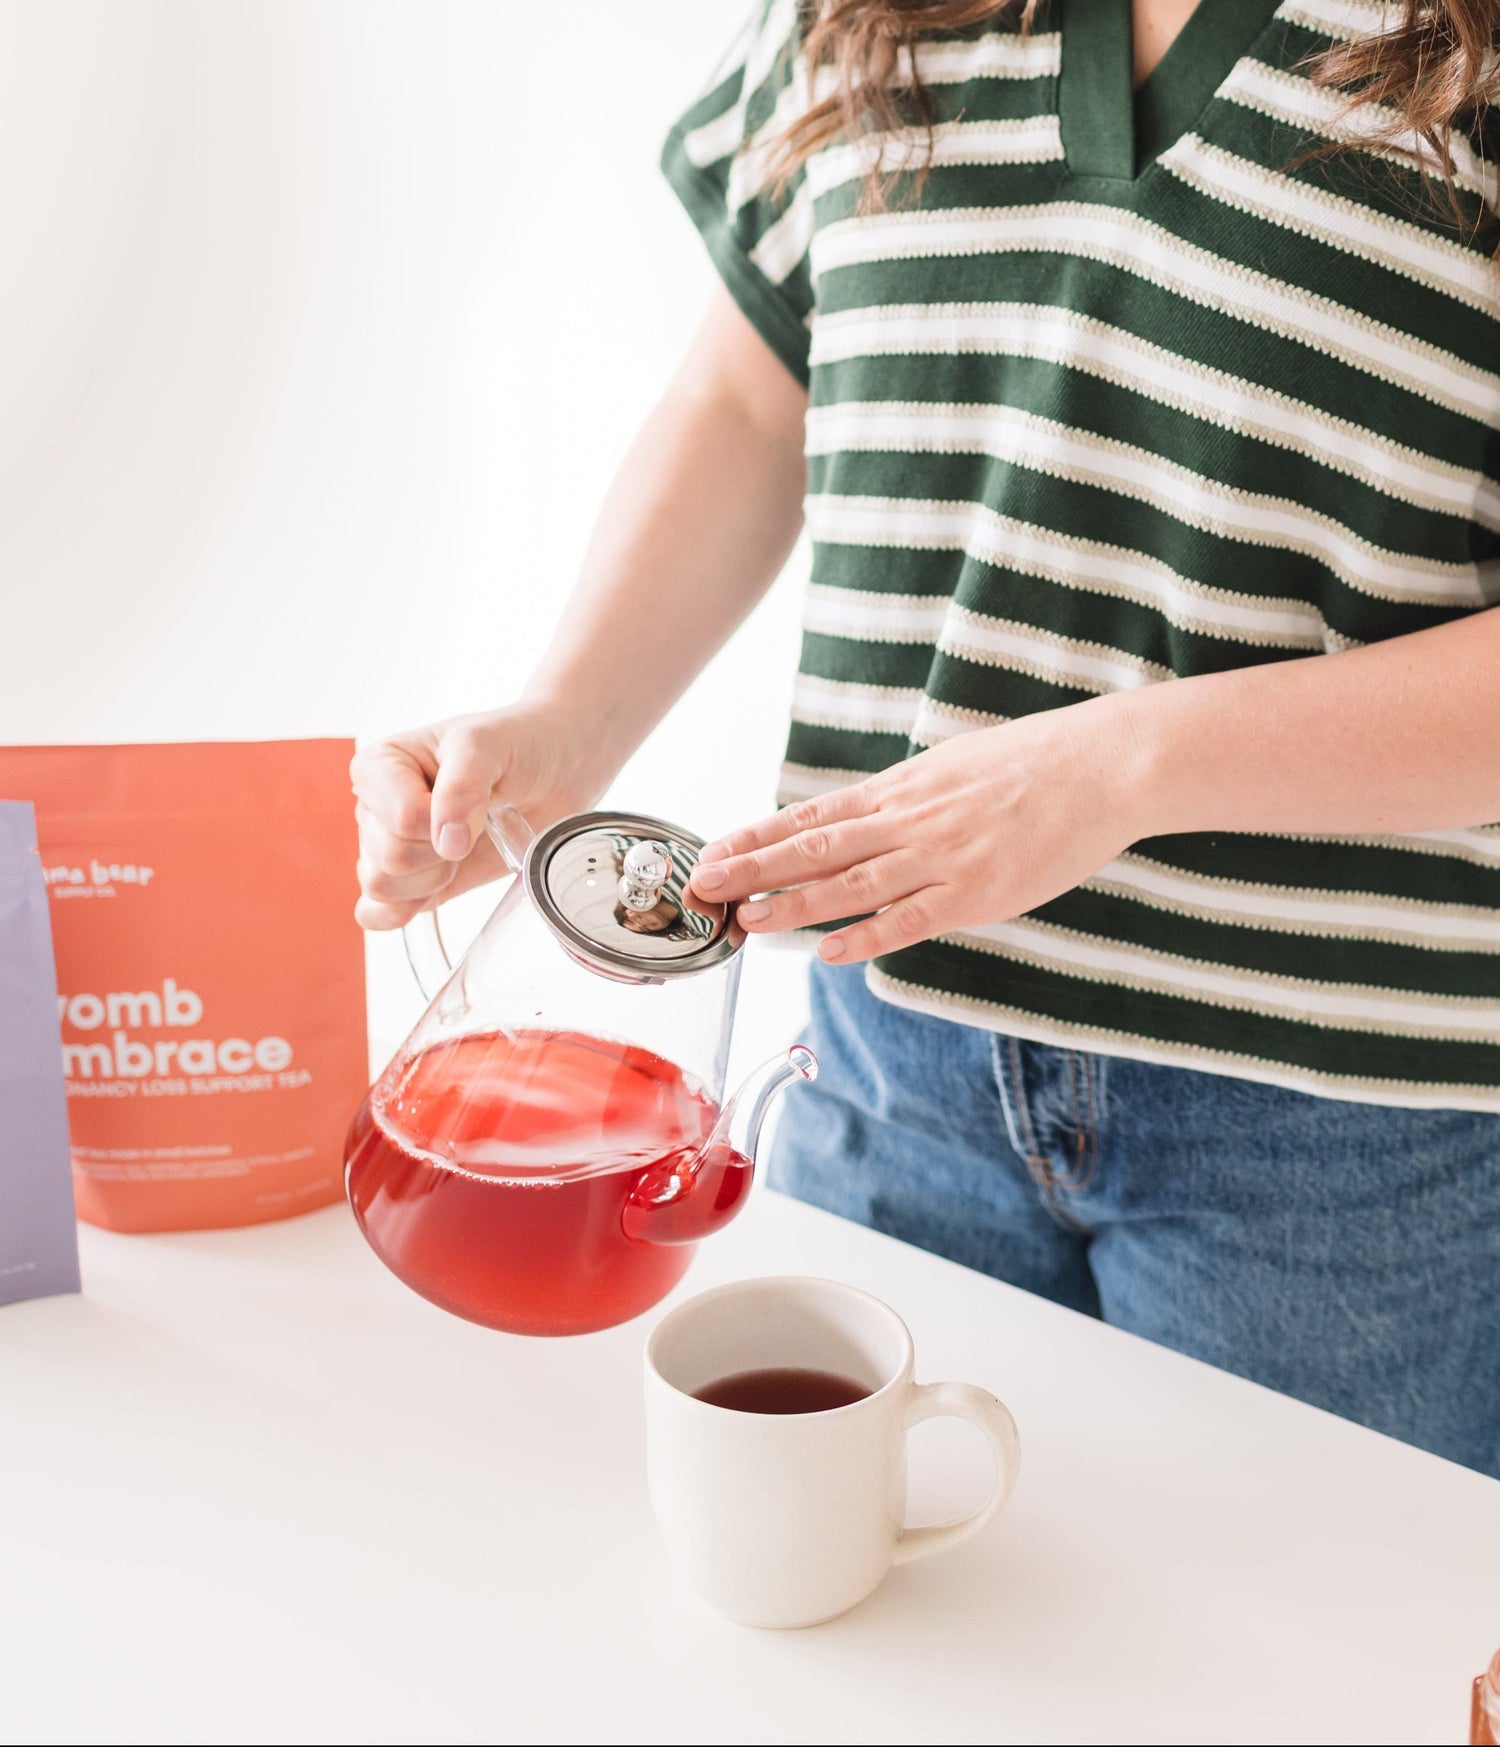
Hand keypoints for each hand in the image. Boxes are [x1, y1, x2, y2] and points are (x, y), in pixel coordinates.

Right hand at [350, 703, 605, 929]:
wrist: (554, 770)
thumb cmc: (516, 745)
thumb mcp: (488, 745)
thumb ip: (462, 787)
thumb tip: (446, 842)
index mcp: (379, 766)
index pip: (398, 817)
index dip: (441, 821)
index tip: (473, 799)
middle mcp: (375, 807)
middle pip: (388, 857)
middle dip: (441, 851)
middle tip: (476, 825)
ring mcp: (389, 846)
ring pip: (382, 886)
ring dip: (434, 877)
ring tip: (465, 847)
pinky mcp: (412, 882)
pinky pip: (377, 913)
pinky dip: (402, 911)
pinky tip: (436, 889)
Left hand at [688, 697, 1151, 962]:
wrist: (1102, 766)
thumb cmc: (1032, 763)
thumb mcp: (952, 766)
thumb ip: (905, 797)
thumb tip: (863, 815)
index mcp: (900, 790)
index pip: (812, 816)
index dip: (758, 836)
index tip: (712, 850)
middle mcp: (909, 821)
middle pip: (816, 848)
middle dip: (754, 869)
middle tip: (702, 886)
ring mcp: (942, 857)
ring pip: (853, 884)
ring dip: (795, 905)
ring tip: (748, 920)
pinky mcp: (978, 892)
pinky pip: (913, 919)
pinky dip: (870, 936)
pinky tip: (831, 952)